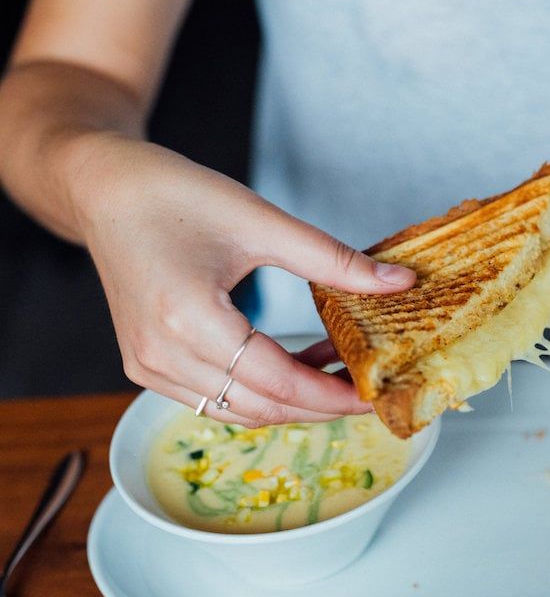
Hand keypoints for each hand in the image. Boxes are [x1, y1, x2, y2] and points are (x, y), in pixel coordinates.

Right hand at [68, 132, 414, 426]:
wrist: (104, 187)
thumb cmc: (173, 194)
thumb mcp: (262, 221)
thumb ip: (334, 261)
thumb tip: (398, 283)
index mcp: (189, 319)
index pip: (279, 382)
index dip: (334, 394)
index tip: (376, 394)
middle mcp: (162, 354)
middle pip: (262, 406)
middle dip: (321, 405)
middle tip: (368, 387)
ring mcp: (148, 365)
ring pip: (238, 409)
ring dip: (292, 400)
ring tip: (338, 368)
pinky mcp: (146, 363)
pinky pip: (214, 397)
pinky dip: (259, 390)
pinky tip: (295, 362)